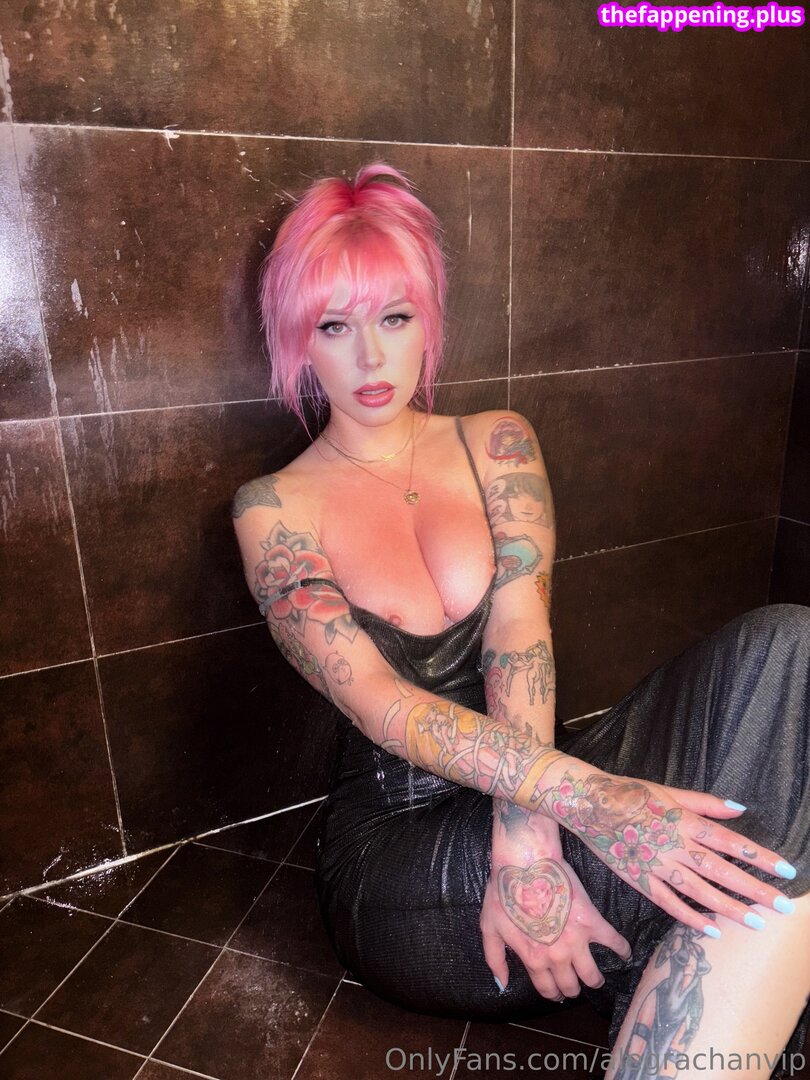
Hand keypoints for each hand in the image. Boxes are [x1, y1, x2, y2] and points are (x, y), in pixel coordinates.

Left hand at [480, 850, 631, 1000]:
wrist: (526, 863)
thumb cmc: (505, 892)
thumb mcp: (490, 927)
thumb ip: (495, 959)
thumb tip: (503, 984)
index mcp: (533, 958)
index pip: (547, 989)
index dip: (553, 993)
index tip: (556, 991)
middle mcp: (557, 956)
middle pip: (571, 986)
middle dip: (572, 988)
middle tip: (574, 982)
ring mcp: (577, 940)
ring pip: (592, 975)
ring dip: (595, 979)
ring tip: (596, 977)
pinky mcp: (592, 922)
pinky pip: (614, 942)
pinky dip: (622, 950)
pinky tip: (625, 954)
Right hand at [543, 769, 794, 934]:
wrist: (588, 804)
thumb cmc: (630, 793)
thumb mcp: (669, 791)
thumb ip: (705, 802)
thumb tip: (740, 808)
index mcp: (684, 820)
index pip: (730, 841)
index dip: (759, 856)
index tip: (787, 871)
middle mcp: (674, 844)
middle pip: (720, 870)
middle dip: (753, 888)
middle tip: (782, 905)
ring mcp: (656, 864)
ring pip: (698, 890)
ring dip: (728, 907)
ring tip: (755, 922)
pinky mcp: (639, 879)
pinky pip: (668, 902)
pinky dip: (689, 917)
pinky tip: (711, 930)